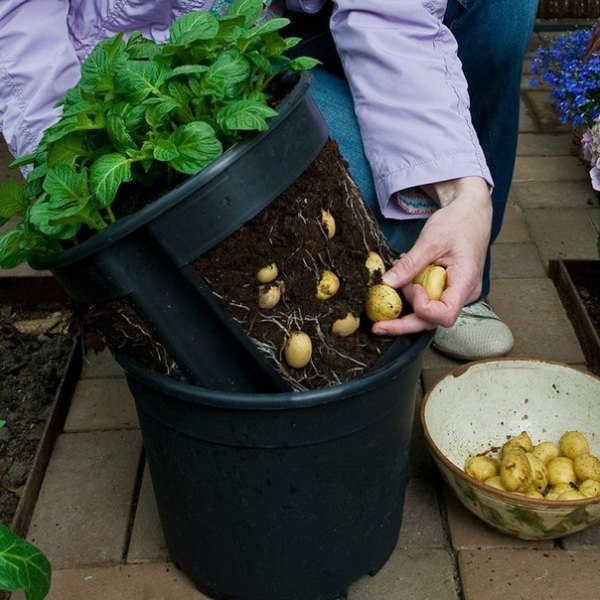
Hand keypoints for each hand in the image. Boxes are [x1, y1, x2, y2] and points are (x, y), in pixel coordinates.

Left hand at [372, 177, 492, 335]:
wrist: (470, 213)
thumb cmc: (457, 222)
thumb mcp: (430, 240)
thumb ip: (410, 265)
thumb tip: (387, 283)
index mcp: (466, 282)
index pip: (444, 315)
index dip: (423, 308)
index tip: (413, 287)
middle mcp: (464, 294)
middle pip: (432, 321)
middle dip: (404, 323)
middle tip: (377, 325)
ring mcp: (457, 294)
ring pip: (429, 314)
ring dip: (407, 305)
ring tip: (394, 285)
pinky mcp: (448, 290)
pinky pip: (429, 301)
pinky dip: (412, 294)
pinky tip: (403, 282)